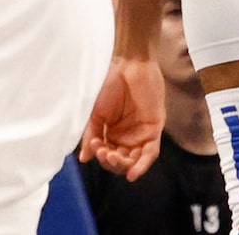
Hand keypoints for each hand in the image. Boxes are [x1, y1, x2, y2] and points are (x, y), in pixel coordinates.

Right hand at [80, 54, 165, 177]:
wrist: (129, 65)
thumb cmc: (110, 84)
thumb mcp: (96, 113)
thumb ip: (92, 135)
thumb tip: (84, 158)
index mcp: (112, 133)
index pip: (107, 155)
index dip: (100, 156)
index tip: (95, 146)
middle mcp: (127, 136)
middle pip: (120, 161)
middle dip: (111, 162)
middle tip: (105, 152)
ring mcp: (141, 134)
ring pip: (134, 160)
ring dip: (124, 165)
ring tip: (114, 157)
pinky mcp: (154, 129)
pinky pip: (150, 153)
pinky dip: (142, 165)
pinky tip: (132, 173)